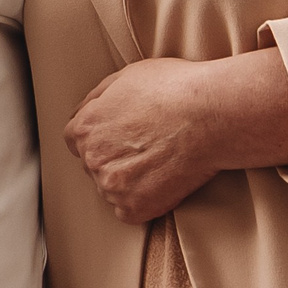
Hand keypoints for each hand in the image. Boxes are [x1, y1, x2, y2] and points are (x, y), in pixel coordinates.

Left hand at [63, 50, 287, 225]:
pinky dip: (145, 200)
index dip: (102, 136)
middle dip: (115, 157)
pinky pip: (130, 210)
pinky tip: (164, 179)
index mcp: (85, 127)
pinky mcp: (135, 208)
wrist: (210, 115)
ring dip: (129, 180)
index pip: (77, 140)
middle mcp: (92, 159)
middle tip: (147, 146)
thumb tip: (87, 110)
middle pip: (94, 164)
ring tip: (160, 160)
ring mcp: (112, 186)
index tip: (122, 136)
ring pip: (112, 188)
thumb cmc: (175, 90)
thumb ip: (99, 98)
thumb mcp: (127, 77)